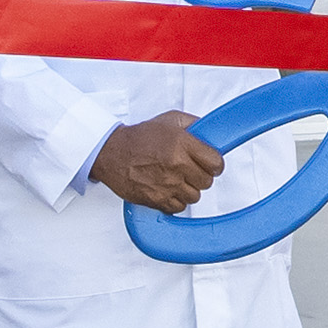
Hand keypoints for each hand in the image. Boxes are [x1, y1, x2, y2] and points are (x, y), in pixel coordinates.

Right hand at [92, 112, 225, 211]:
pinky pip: (179, 207)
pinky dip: (175, 200)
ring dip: (188, 188)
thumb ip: (194, 124)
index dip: (214, 163)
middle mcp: (176, 165)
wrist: (111, 153)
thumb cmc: (139, 138)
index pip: (216, 163)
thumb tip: (211, 133)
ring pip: (195, 196)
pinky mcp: (157, 200)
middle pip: (207, 181)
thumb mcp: (169, 120)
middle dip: (200, 175)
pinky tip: (167, 188)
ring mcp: (168, 185)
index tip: (209, 163)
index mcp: (182, 144)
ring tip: (175, 178)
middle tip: (189, 169)